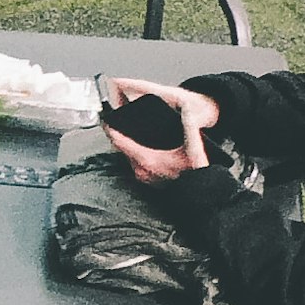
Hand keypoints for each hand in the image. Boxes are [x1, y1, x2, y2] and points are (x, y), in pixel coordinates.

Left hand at [101, 76, 219, 185]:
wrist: (198, 191)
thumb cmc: (196, 172)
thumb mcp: (194, 149)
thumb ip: (191, 129)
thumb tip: (188, 113)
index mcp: (148, 159)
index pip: (121, 142)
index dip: (111, 128)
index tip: (106, 119)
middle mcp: (141, 169)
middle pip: (121, 148)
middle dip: (117, 133)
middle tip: (113, 120)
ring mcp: (143, 176)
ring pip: (126, 156)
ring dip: (124, 144)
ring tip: (122, 130)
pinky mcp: (146, 179)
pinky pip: (133, 163)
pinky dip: (132, 152)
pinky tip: (135, 145)